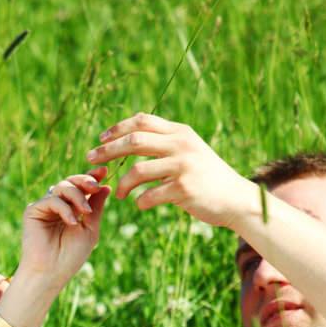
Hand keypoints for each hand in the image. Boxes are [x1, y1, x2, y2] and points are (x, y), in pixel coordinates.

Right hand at [17, 169, 110, 286]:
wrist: (51, 272)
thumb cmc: (71, 256)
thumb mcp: (90, 229)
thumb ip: (96, 207)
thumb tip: (106, 186)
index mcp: (72, 209)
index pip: (81, 188)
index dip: (92, 177)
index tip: (105, 172)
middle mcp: (57, 206)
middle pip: (71, 182)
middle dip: (85, 181)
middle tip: (95, 186)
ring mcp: (45, 207)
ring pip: (62, 187)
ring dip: (77, 196)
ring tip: (85, 212)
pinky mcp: (33, 211)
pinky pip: (51, 199)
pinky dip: (65, 208)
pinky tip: (72, 222)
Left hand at [86, 114, 253, 228]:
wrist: (235, 199)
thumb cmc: (207, 178)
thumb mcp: (189, 152)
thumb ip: (166, 144)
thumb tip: (132, 140)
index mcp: (180, 132)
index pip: (142, 121)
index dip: (118, 128)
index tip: (100, 139)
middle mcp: (181, 144)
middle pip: (134, 141)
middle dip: (107, 150)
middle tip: (90, 160)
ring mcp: (183, 166)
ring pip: (138, 170)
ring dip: (123, 184)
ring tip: (119, 194)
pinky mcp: (184, 188)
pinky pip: (149, 195)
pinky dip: (140, 202)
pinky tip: (140, 205)